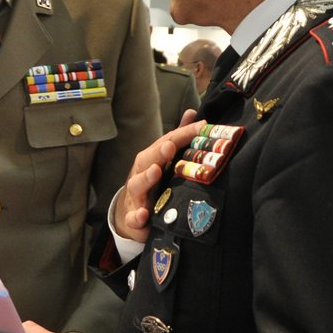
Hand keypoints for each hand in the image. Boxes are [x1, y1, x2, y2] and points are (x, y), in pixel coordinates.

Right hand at [112, 114, 203, 242]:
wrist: (130, 213)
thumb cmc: (152, 183)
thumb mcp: (163, 160)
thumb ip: (178, 138)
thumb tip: (193, 114)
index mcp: (152, 159)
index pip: (167, 142)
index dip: (183, 135)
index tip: (201, 127)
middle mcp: (141, 174)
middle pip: (147, 160)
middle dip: (158, 153)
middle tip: (170, 147)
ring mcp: (136, 195)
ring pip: (137, 185)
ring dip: (146, 178)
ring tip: (156, 172)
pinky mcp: (134, 217)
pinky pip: (133, 218)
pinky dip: (137, 216)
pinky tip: (143, 215)